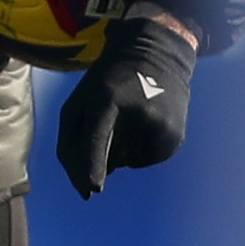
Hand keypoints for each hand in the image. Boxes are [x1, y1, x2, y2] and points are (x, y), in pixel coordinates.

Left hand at [54, 5, 195, 197]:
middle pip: (107, 157)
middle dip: (99, 150)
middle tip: (112, 114)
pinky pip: (141, 161)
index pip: (97, 138)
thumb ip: (70, 143)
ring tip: (131, 114)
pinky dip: (136, 149)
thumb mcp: (80, 100)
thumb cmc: (108, 82)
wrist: (158, 56)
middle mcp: (138, 113)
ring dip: (119, 148)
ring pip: (123, 162)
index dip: (92, 164)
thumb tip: (88, 189)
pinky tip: (144, 123)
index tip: (92, 188)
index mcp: (108, 98)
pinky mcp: (173, 138)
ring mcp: (160, 126)